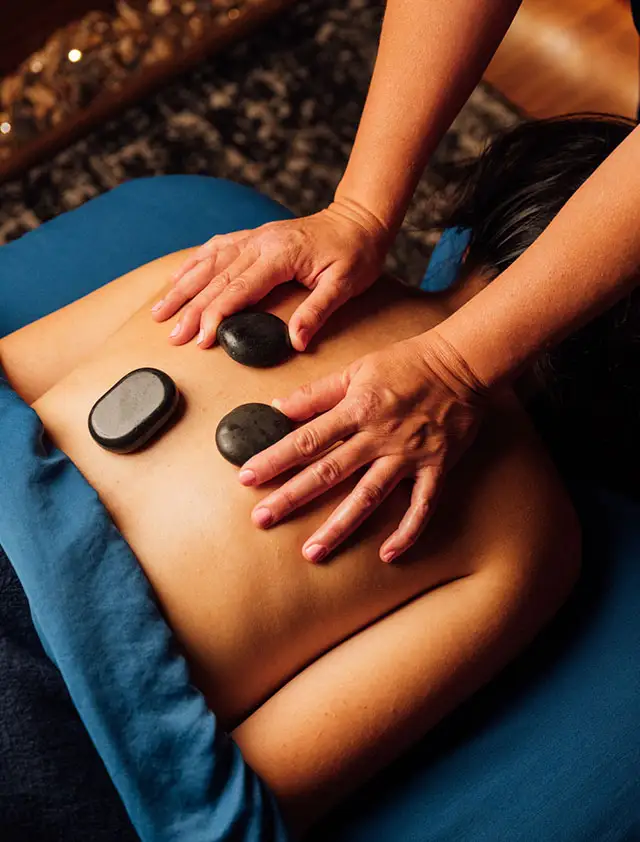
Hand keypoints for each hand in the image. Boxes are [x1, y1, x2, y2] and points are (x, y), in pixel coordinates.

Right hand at [151, 198, 390, 350]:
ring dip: (182, 287)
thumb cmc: (356, 253)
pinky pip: (216, 247)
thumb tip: (295, 342)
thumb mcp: (345, 285)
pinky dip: (194, 263)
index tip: (200, 339)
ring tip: (160, 310)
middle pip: (216, 279)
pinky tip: (177, 276)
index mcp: (279, 255)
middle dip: (190, 309)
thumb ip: (317, 312)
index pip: (238, 289)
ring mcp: (254, 237)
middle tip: (171, 335)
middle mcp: (260, 242)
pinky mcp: (254, 236)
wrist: (360, 219)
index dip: (216, 315)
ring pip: (209, 262)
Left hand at [237, 330, 488, 562]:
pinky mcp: (436, 468)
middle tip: (261, 520)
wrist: (464, 363)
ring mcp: (408, 455)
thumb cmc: (407, 363)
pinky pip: (422, 506)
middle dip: (292, 497)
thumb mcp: (357, 368)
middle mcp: (378, 436)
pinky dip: (407, 532)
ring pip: (368, 496)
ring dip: (339, 526)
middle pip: (328, 472)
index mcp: (356, 409)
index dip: (274, 459)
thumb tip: (278, 407)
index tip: (246, 477)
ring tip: (312, 552)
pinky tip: (387, 554)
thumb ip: (317, 392)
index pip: (306, 439)